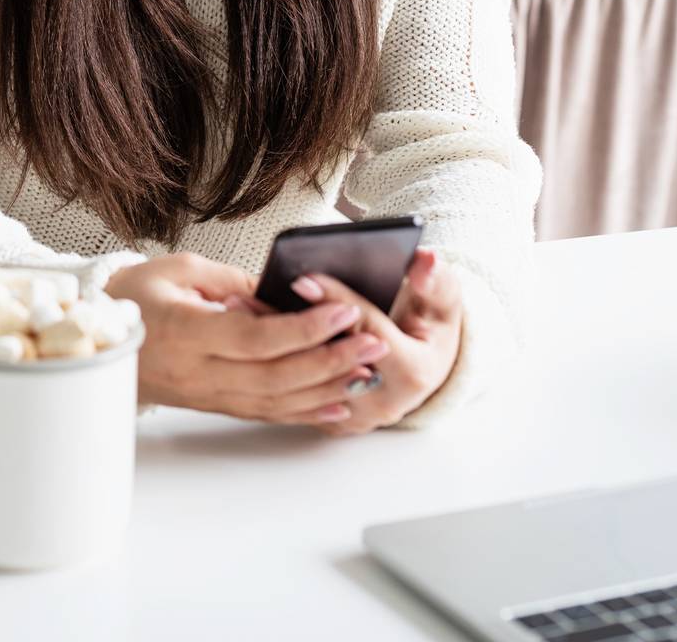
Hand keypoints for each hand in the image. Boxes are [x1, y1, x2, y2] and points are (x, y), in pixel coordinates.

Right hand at [103, 250, 422, 423]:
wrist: (95, 339)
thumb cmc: (133, 295)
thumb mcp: (178, 270)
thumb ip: (231, 282)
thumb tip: (278, 295)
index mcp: (185, 333)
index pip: (255, 339)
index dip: (303, 329)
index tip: (342, 310)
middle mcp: (198, 373)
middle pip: (275, 377)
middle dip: (330, 361)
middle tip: (373, 342)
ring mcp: (206, 395)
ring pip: (275, 402)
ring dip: (326, 389)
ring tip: (367, 371)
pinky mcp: (212, 404)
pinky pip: (263, 413)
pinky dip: (303, 411)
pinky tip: (336, 404)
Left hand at [219, 248, 463, 432]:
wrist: (431, 363)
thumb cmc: (433, 325)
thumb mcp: (443, 298)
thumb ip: (435, 279)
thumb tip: (424, 260)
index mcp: (413, 371)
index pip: (366, 332)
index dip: (334, 304)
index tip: (300, 279)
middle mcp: (382, 401)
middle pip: (325, 359)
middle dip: (284, 324)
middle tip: (245, 296)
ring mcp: (356, 414)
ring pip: (302, 380)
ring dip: (266, 345)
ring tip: (234, 309)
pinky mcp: (333, 417)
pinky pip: (294, 391)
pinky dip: (268, 362)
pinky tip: (240, 332)